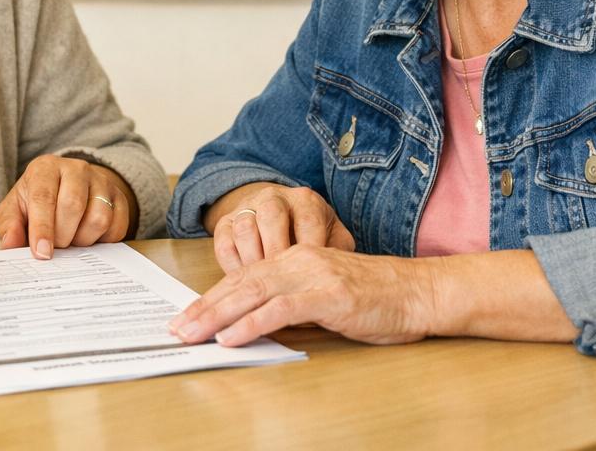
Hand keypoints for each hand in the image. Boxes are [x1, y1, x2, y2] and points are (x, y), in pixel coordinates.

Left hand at [0, 155, 135, 258]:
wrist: (66, 190)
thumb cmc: (36, 202)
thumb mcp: (15, 210)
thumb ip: (9, 226)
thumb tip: (10, 244)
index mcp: (45, 168)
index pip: (44, 197)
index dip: (43, 228)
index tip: (42, 253)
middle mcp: (76, 169)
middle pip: (73, 205)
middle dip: (62, 236)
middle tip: (55, 246)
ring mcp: (102, 181)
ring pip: (99, 218)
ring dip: (83, 240)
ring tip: (71, 239)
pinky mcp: (120, 198)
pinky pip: (117, 227)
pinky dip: (102, 241)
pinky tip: (88, 237)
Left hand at [169, 245, 432, 347]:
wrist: (418, 292)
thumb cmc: (375, 300)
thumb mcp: (324, 296)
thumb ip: (292, 305)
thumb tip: (255, 325)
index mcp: (295, 258)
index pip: (243, 278)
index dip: (211, 297)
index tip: (186, 317)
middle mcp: (298, 260)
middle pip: (240, 283)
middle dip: (204, 307)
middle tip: (177, 328)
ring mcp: (312, 274)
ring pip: (252, 293)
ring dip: (217, 316)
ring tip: (192, 333)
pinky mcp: (327, 294)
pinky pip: (279, 310)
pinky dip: (251, 323)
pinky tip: (231, 336)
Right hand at [205, 182, 354, 272]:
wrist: (278, 216)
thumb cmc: (312, 236)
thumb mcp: (332, 238)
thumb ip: (338, 253)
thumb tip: (341, 278)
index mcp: (305, 200)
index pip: (308, 219)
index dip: (309, 249)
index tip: (313, 279)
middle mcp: (274, 198)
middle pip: (271, 217)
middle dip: (276, 252)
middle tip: (282, 284)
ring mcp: (246, 208)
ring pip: (244, 228)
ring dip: (252, 260)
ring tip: (262, 289)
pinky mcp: (224, 223)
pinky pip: (223, 243)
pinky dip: (232, 265)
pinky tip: (244, 285)